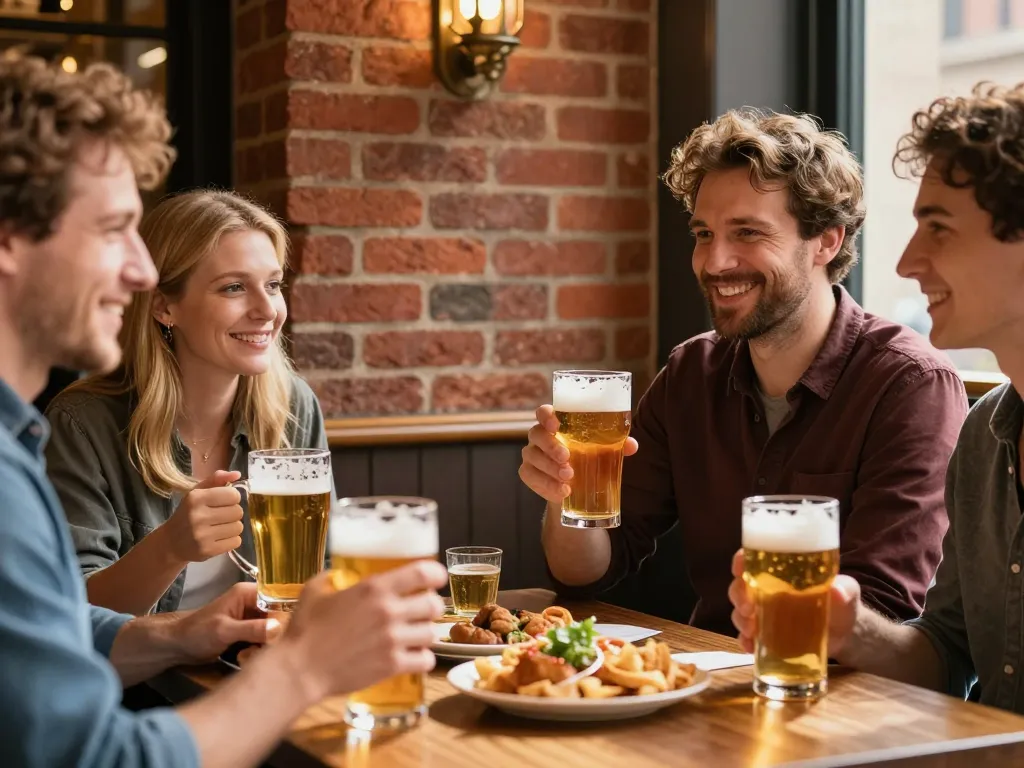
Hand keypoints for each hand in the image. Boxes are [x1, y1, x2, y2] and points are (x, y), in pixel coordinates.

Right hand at [161, 470, 243, 563]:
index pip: (233, 495)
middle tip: (221, 516)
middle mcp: (198, 516)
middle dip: (232, 513)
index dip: (232, 498)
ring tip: (220, 527)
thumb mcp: (197, 492)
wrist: (171, 542)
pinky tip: (219, 538)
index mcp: (196, 498)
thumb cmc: (187, 513)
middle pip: (238, 512)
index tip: (224, 501)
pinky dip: (231, 540)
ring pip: (238, 527)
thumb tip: (237, 474)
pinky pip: (236, 542)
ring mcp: (202, 535)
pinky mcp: (207, 551)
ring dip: (233, 527)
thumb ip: (217, 479)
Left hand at [173, 582, 281, 663]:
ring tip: (249, 655)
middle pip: (278, 616)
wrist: (177, 647)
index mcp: (249, 593)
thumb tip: (279, 628)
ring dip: (266, 644)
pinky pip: (264, 639)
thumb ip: (251, 629)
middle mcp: (254, 602)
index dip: (285, 617)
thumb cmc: (197, 633)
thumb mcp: (224, 631)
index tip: (283, 636)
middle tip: (263, 650)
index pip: (279, 599)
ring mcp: (251, 618)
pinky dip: (259, 649)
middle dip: (274, 634)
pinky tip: (246, 657)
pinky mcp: (248, 632)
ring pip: (273, 629)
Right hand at [280, 560, 447, 702]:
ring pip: (432, 632)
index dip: (435, 574)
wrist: (299, 669)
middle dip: (431, 607)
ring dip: (426, 633)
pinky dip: (423, 659)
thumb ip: (331, 577)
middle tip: (422, 611)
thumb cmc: (304, 630)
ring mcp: (393, 639)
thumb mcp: (315, 591)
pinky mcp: (392, 665)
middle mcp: (388, 611)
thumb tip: (337, 572)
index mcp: (374, 588)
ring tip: (415, 636)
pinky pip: (426, 660)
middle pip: (434, 604)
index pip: (424, 572)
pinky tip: (412, 657)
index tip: (434, 579)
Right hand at [519, 405, 638, 503]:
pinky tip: (562, 491)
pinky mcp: (529, 473)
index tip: (556, 425)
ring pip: (532, 456)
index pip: (543, 412)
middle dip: (551, 446)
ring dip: (550, 468)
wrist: (577, 489)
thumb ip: (616, 445)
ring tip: (569, 478)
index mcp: (556, 424)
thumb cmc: (588, 459)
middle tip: (567, 458)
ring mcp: (532, 455)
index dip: (546, 416)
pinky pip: (530, 476)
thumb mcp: (603, 452)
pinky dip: (546, 485)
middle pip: (536, 434)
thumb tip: (631, 445)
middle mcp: (540, 436)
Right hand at [728, 550, 860, 656]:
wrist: (846, 635)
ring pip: (739, 611)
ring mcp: (764, 614)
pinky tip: (751, 646)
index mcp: (781, 572)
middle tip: (748, 607)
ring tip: (751, 629)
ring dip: (740, 619)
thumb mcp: (847, 592)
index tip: (739, 568)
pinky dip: (745, 641)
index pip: (752, 559)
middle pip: (739, 586)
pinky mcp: (766, 636)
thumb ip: (845, 589)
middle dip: (738, 595)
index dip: (740, 561)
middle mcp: (766, 590)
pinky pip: (747, 637)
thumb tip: (837, 591)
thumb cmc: (842, 604)